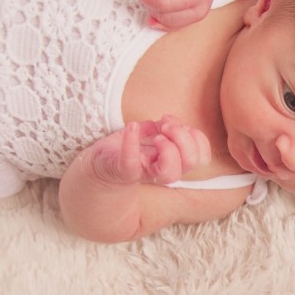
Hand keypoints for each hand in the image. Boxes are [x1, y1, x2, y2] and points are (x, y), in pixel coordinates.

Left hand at [86, 116, 210, 185]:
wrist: (94, 168)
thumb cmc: (123, 150)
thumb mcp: (147, 134)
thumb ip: (161, 127)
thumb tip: (170, 121)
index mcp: (172, 161)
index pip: (201, 157)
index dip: (198, 139)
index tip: (179, 124)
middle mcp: (162, 171)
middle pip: (192, 163)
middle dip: (184, 139)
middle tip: (166, 127)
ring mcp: (144, 173)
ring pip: (172, 173)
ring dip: (169, 148)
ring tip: (156, 134)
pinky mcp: (122, 172)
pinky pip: (131, 163)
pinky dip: (132, 144)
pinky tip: (132, 127)